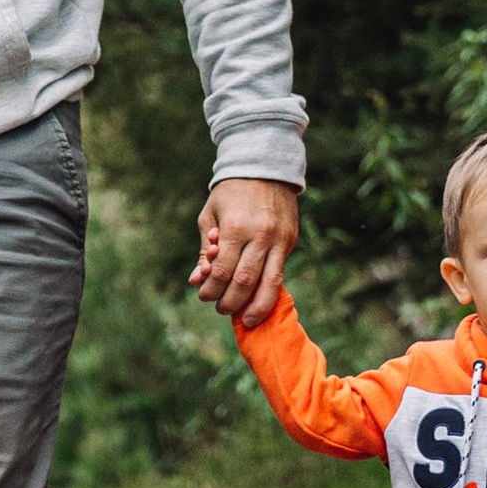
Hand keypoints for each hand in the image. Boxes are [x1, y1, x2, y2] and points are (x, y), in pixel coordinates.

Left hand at [191, 177, 300, 328]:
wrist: (265, 167)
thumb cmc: (231, 193)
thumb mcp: (210, 216)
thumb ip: (204, 250)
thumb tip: (197, 279)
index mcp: (234, 228)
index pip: (221, 272)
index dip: (210, 290)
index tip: (204, 296)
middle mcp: (259, 236)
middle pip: (244, 282)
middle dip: (230, 302)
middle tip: (222, 309)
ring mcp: (278, 239)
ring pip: (269, 284)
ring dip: (256, 307)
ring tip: (247, 320)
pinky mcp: (290, 241)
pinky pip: (280, 272)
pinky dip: (270, 291)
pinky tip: (261, 301)